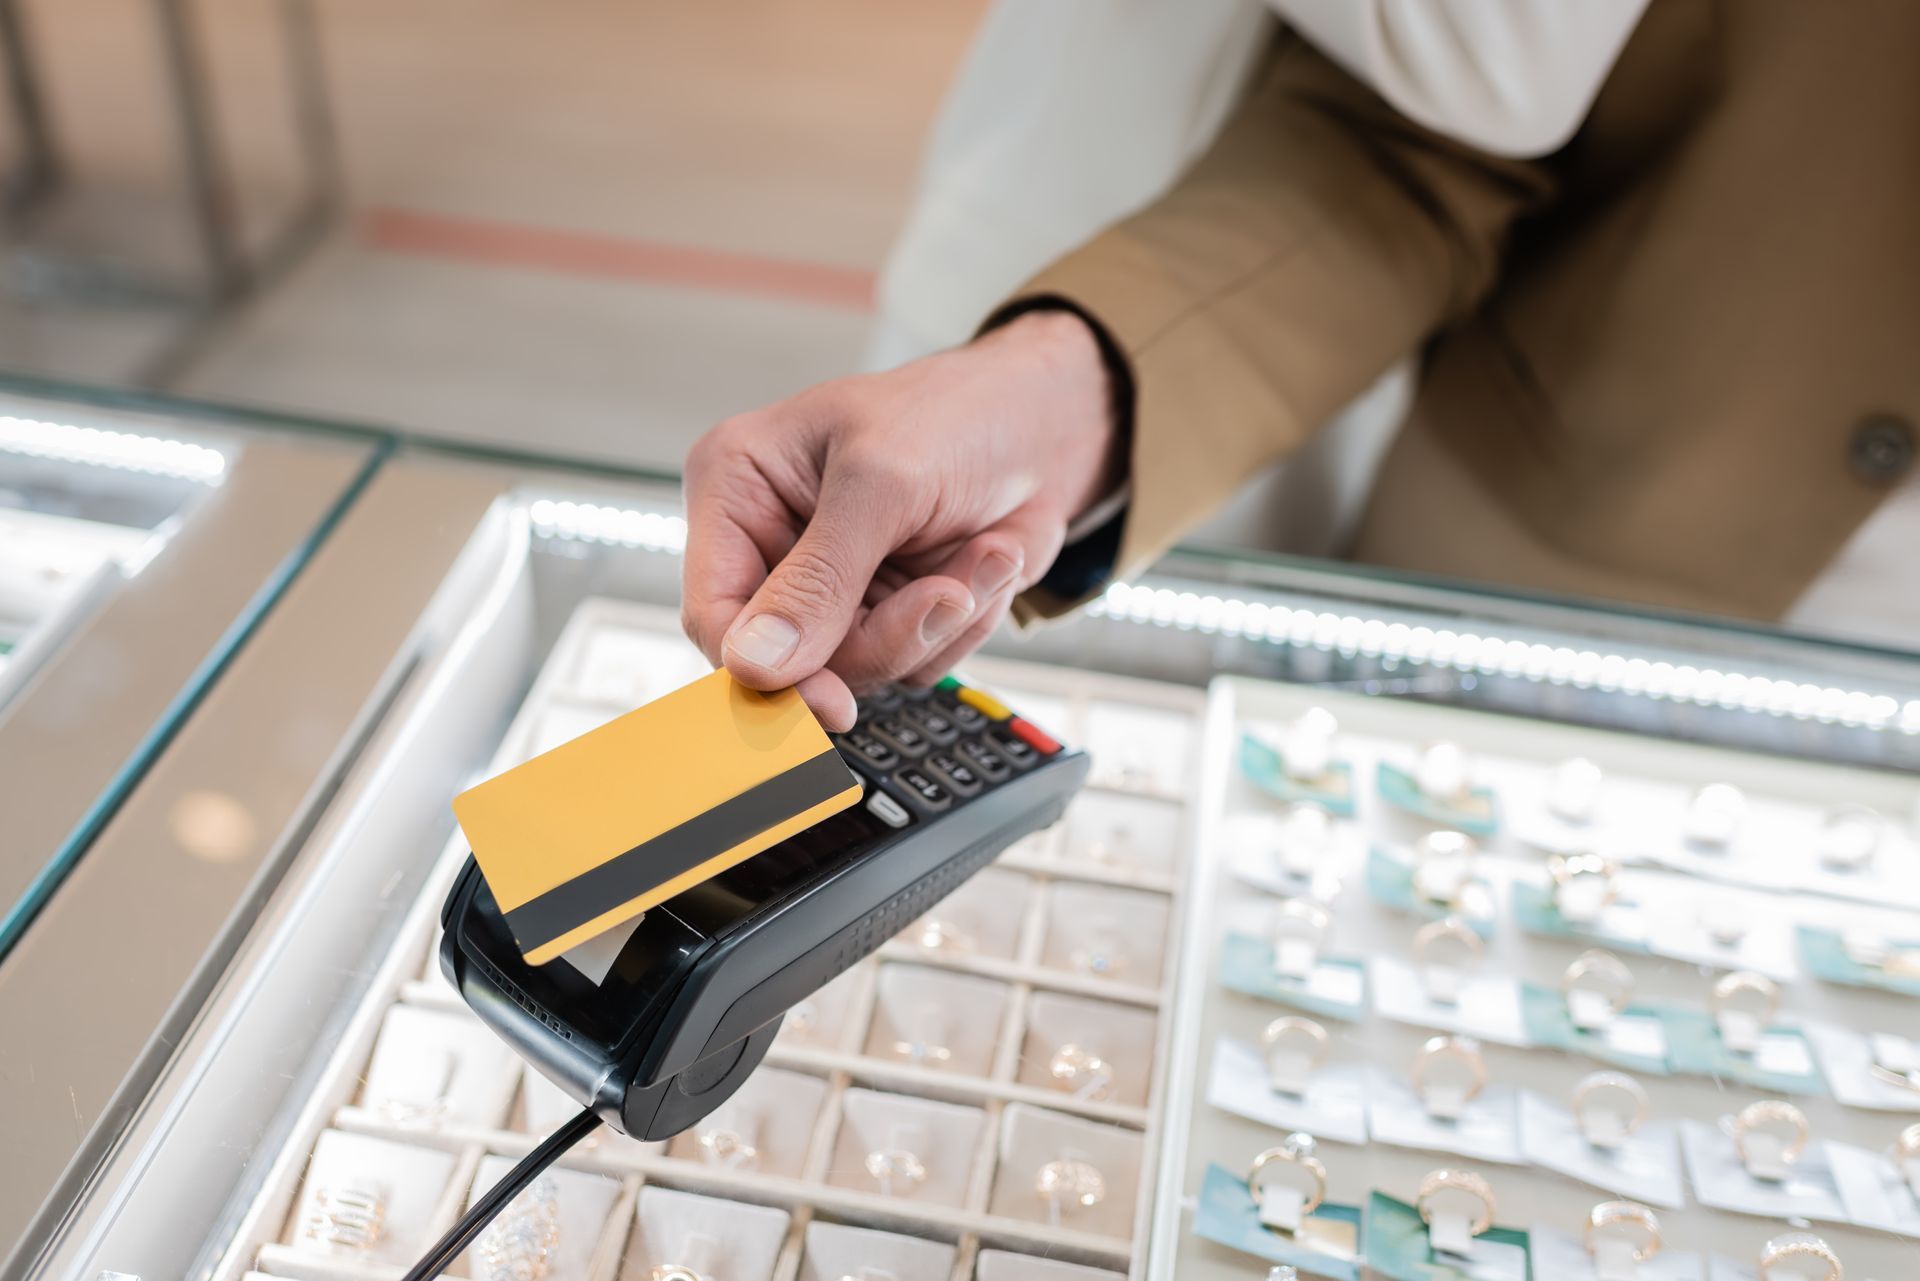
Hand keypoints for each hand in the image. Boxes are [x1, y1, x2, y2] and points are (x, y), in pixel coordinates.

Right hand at [681, 309, 1118, 729]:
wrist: (1048, 423)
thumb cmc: (959, 413)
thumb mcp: (883, 482)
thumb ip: (818, 579)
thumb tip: (756, 664)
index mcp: (738, 486)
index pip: (714, 610)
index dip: (763, 669)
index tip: (828, 702)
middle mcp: (775, 542)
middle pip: (792, 660)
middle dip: (883, 635)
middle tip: (944, 595)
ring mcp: (834, 586)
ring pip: (860, 671)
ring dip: (936, 623)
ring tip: (979, 554)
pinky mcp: (887, 611)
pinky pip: (913, 664)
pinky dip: (963, 623)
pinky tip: (983, 559)